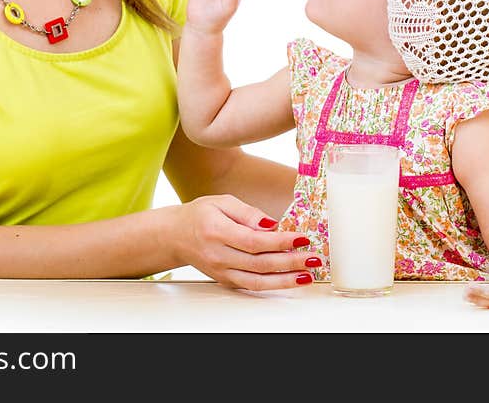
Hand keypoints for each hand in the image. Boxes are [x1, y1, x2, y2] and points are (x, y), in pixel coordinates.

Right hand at [174, 194, 315, 289]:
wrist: (175, 236)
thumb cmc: (199, 215)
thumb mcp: (221, 202)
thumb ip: (247, 213)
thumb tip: (271, 225)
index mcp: (217, 231)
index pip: (254, 241)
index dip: (280, 242)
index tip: (301, 239)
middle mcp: (218, 255)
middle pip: (259, 263)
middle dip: (290, 262)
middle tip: (313, 258)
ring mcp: (221, 271)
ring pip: (257, 280)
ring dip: (286, 280)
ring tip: (307, 275)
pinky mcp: (225, 280)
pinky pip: (251, 285)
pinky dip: (273, 284)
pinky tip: (290, 279)